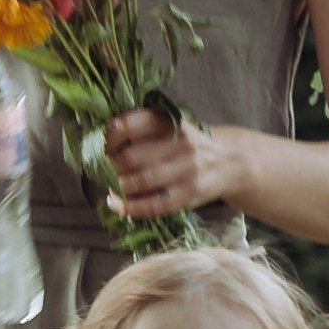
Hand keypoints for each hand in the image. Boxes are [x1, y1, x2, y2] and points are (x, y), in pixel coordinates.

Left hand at [103, 108, 246, 222]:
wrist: (231, 161)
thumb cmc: (189, 143)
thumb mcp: (170, 126)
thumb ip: (141, 131)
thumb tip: (98, 143)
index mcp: (169, 121)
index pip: (128, 125)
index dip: (106, 138)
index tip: (97, 147)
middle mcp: (179, 143)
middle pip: (130, 158)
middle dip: (109, 168)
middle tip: (101, 172)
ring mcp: (186, 170)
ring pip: (140, 182)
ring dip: (117, 188)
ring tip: (110, 189)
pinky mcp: (190, 194)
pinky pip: (155, 205)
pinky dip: (131, 208)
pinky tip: (118, 206)